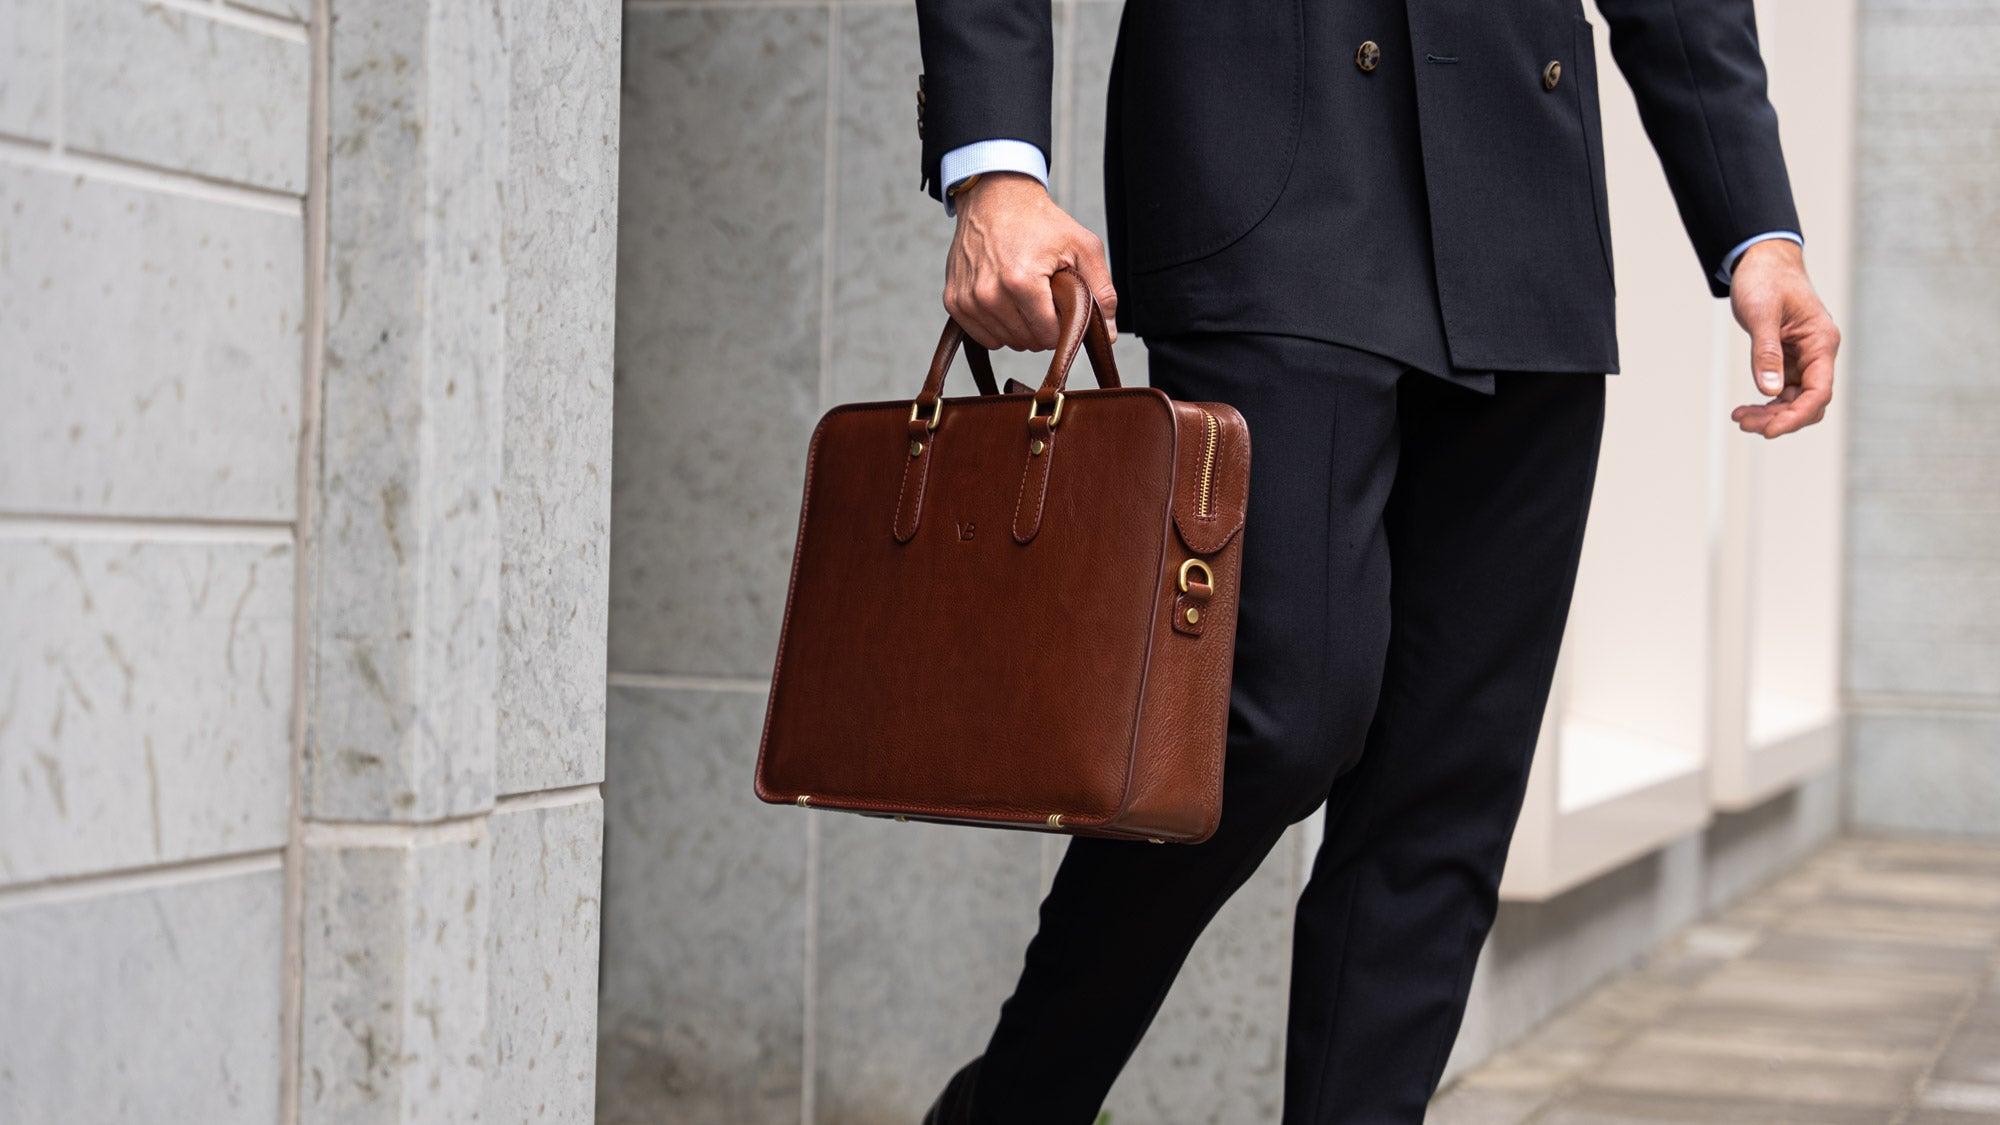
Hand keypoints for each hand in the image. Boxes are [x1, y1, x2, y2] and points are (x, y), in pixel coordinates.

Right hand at [945, 172, 1117, 350]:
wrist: (995, 196)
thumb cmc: (1040, 221)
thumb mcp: (1083, 246)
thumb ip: (1102, 291)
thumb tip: (1108, 335)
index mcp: (1021, 282)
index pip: (1048, 336)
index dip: (1062, 324)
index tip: (1061, 302)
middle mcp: (988, 294)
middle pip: (1027, 342)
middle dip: (1042, 325)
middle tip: (1044, 294)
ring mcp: (967, 299)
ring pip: (1005, 342)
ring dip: (1019, 327)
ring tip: (1024, 293)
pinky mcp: (954, 301)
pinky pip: (983, 336)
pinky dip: (997, 325)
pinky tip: (1005, 299)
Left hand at [1727, 239, 1838, 438]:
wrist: (1762, 262)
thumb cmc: (1766, 280)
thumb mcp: (1762, 314)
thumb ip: (1766, 352)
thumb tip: (1770, 390)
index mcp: (1821, 342)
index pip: (1819, 391)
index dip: (1797, 415)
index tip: (1770, 431)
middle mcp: (1817, 354)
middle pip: (1808, 402)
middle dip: (1779, 418)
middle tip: (1744, 423)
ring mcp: (1803, 359)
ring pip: (1794, 400)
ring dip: (1770, 414)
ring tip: (1740, 418)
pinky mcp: (1788, 360)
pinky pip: (1783, 392)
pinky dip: (1766, 403)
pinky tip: (1745, 409)